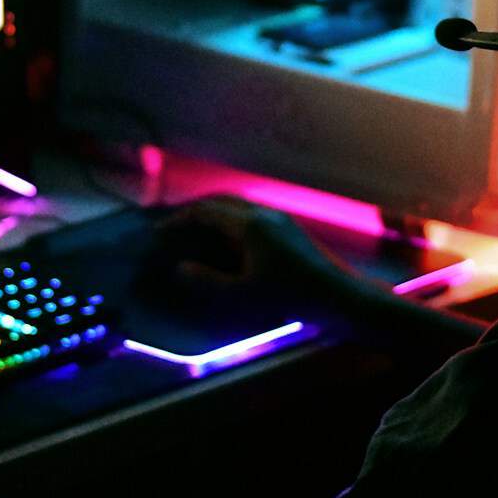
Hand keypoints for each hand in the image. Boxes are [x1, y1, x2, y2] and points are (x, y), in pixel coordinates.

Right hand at [151, 195, 359, 303]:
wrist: (336, 296)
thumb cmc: (289, 297)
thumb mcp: (242, 294)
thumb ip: (208, 281)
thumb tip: (181, 268)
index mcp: (249, 225)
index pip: (206, 211)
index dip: (180, 219)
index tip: (161, 231)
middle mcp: (264, 214)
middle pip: (222, 201)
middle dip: (196, 210)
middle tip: (176, 225)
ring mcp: (280, 219)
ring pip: (240, 206)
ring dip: (216, 213)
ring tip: (199, 231)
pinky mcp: (290, 229)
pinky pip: (253, 214)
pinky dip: (233, 220)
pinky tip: (231, 240)